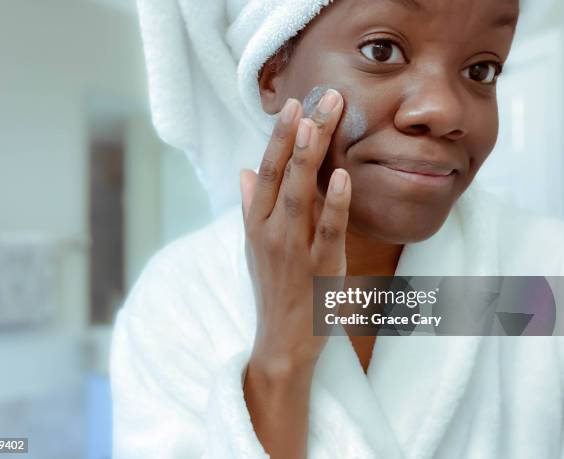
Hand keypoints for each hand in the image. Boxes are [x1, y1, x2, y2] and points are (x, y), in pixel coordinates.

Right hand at [240, 89, 351, 373]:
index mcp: (257, 223)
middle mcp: (271, 232)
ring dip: (308, 159)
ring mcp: (294, 250)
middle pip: (283, 176)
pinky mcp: (320, 268)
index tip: (292, 105)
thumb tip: (244, 171)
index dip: (279, 138)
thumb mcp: (255, 247)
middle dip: (296, 136)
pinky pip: (328, 231)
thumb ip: (252, 207)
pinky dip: (335, 204)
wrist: (282, 341)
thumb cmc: (273, 289)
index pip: (266, 171)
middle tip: (313, 98)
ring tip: (317, 122)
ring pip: (300, 197)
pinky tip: (343, 176)